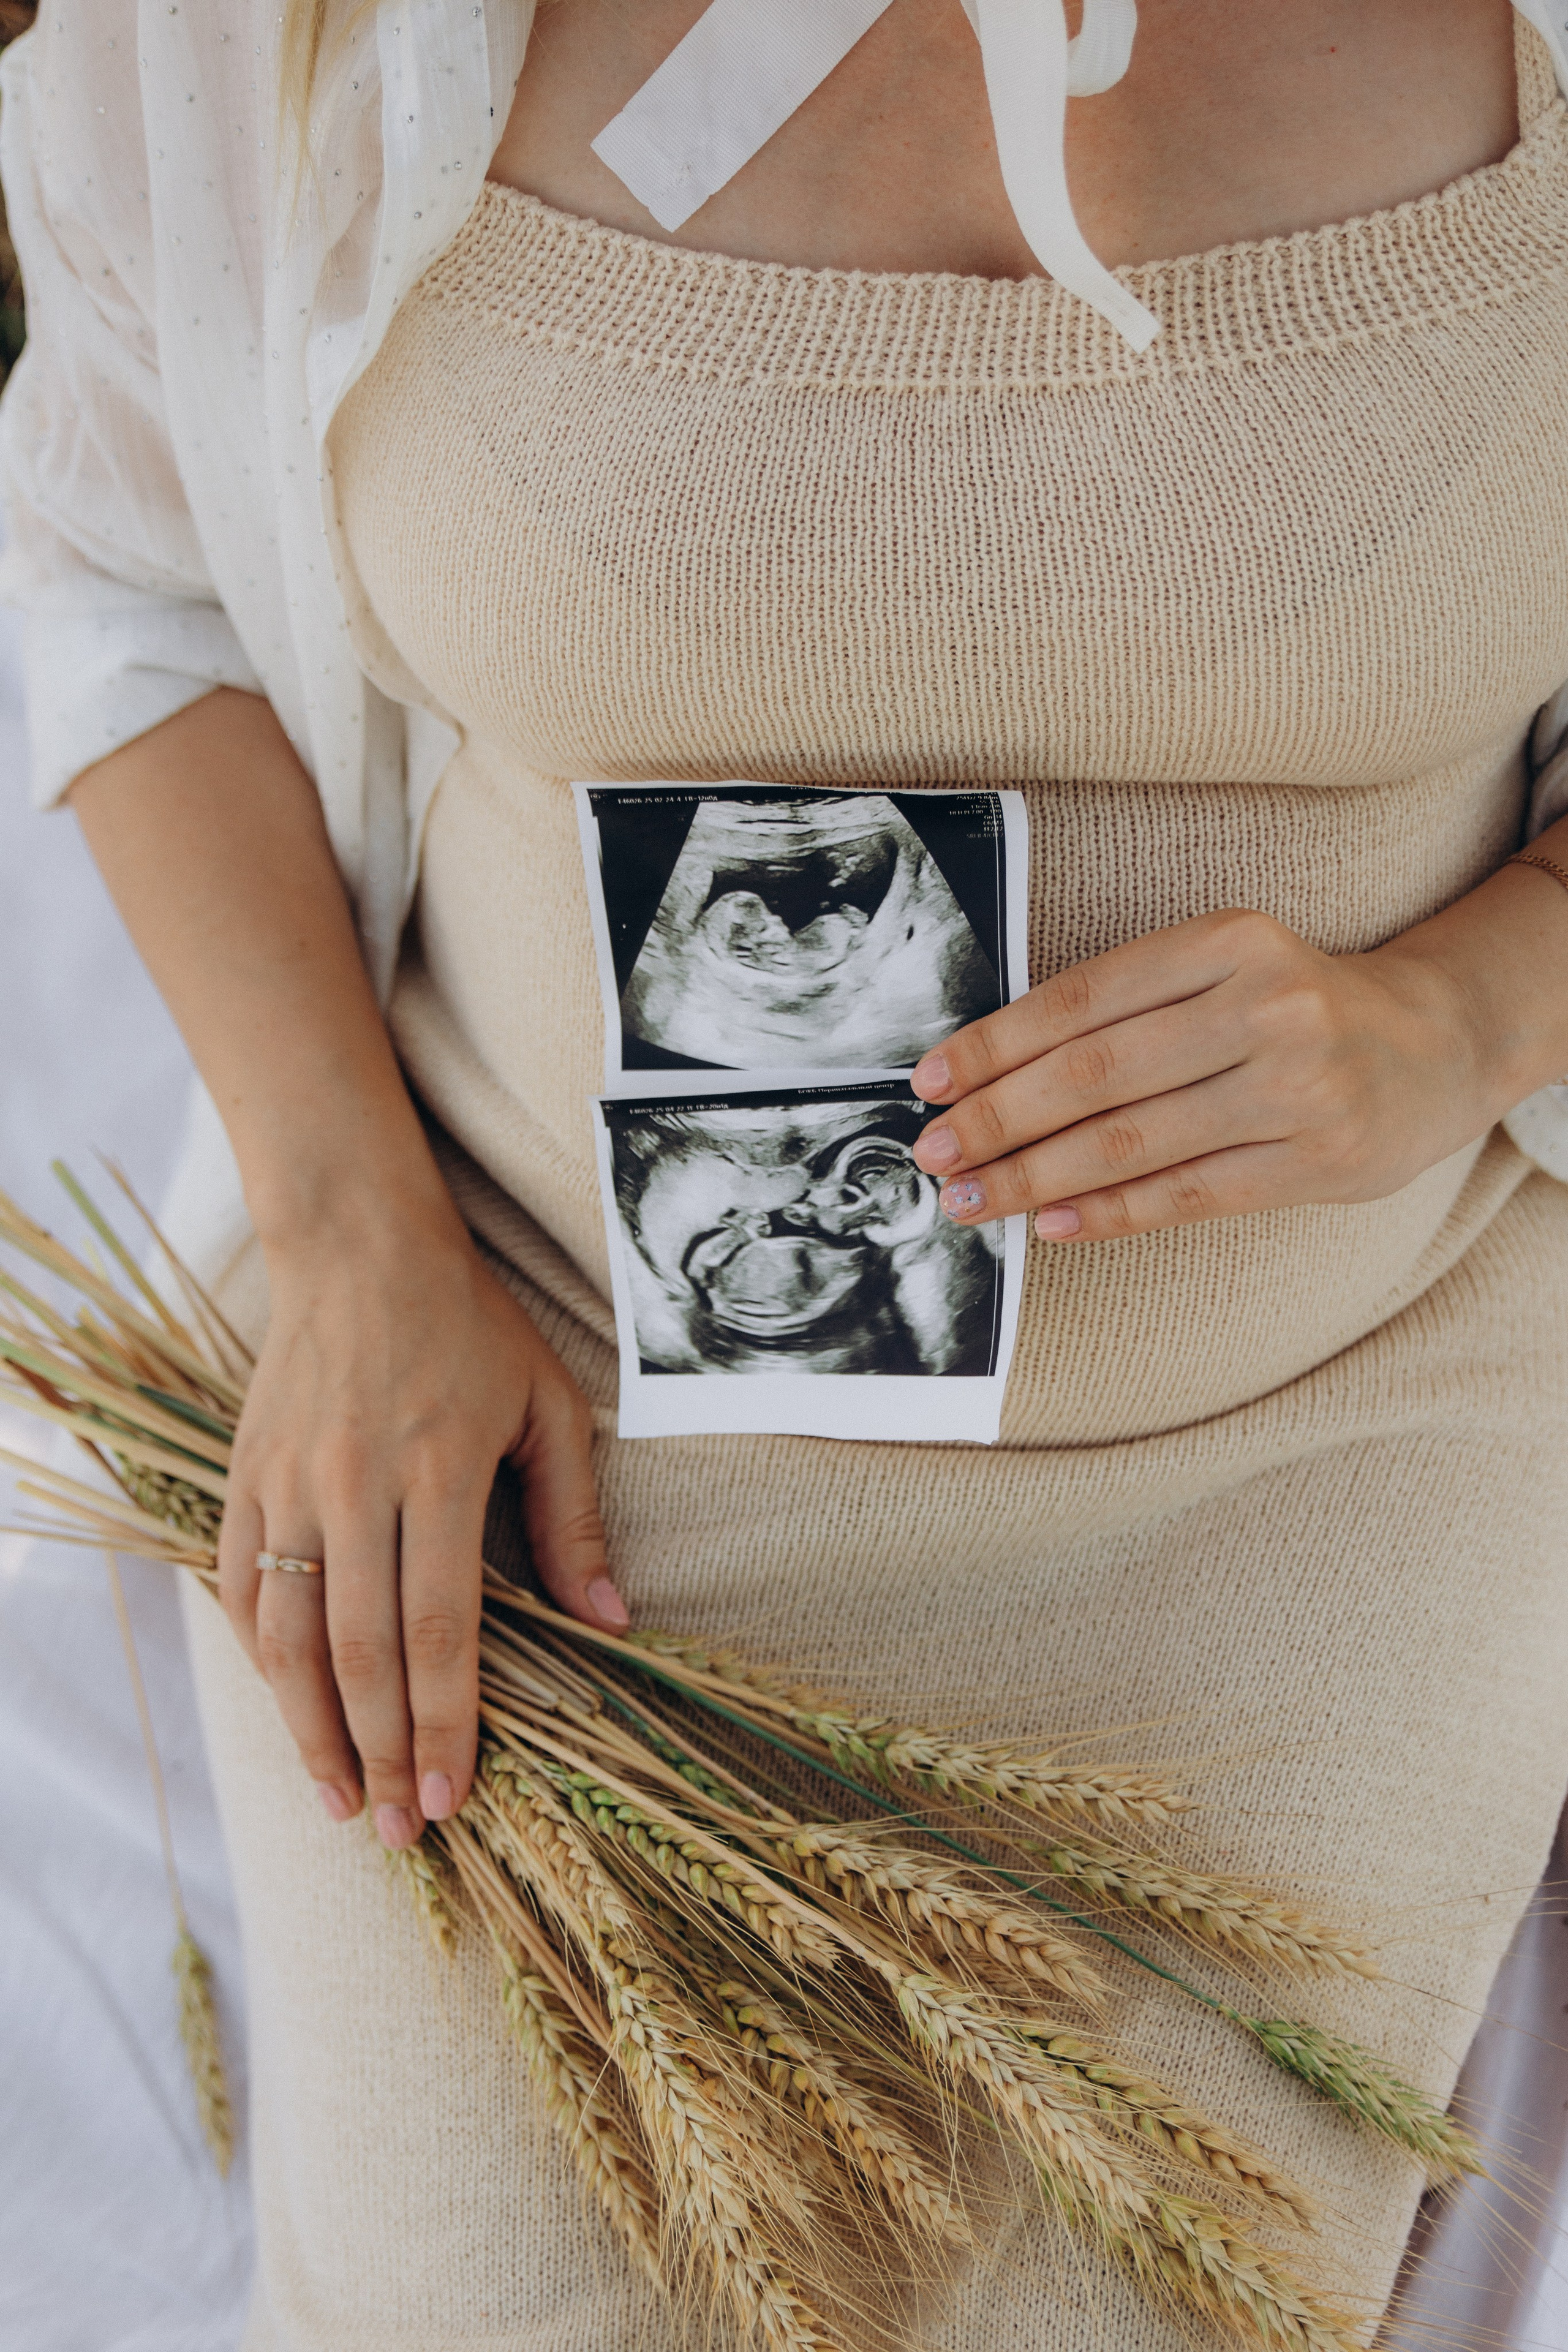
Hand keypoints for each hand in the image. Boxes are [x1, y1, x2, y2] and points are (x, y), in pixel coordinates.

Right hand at [216, 1192, 624, 1847]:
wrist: (358, 1246)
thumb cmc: (470, 1326)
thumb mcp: (549, 1406)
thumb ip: (574, 1518)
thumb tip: (611, 1621)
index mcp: (440, 1471)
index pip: (439, 1629)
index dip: (445, 1722)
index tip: (453, 1797)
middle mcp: (356, 1485)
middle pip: (361, 1652)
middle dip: (384, 1753)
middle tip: (401, 1832)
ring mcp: (289, 1484)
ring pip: (287, 1636)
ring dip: (311, 1730)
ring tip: (341, 1800)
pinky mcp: (245, 1478)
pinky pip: (242, 1589)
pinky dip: (262, 1660)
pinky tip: (288, 1712)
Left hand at [908, 907, 1501, 1241]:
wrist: (1434, 1045)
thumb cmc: (1296, 1008)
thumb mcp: (1225, 968)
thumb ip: (1129, 1006)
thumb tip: (994, 1070)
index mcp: (1230, 941)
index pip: (1082, 998)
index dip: (996, 1043)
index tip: (931, 1080)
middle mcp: (1266, 1008)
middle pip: (1097, 1073)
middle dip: (998, 1118)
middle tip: (933, 1150)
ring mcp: (1296, 1089)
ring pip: (1131, 1142)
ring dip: (1033, 1176)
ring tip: (970, 1197)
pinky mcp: (1315, 1162)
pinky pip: (1185, 1195)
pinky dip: (1107, 1213)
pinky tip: (1048, 1223)